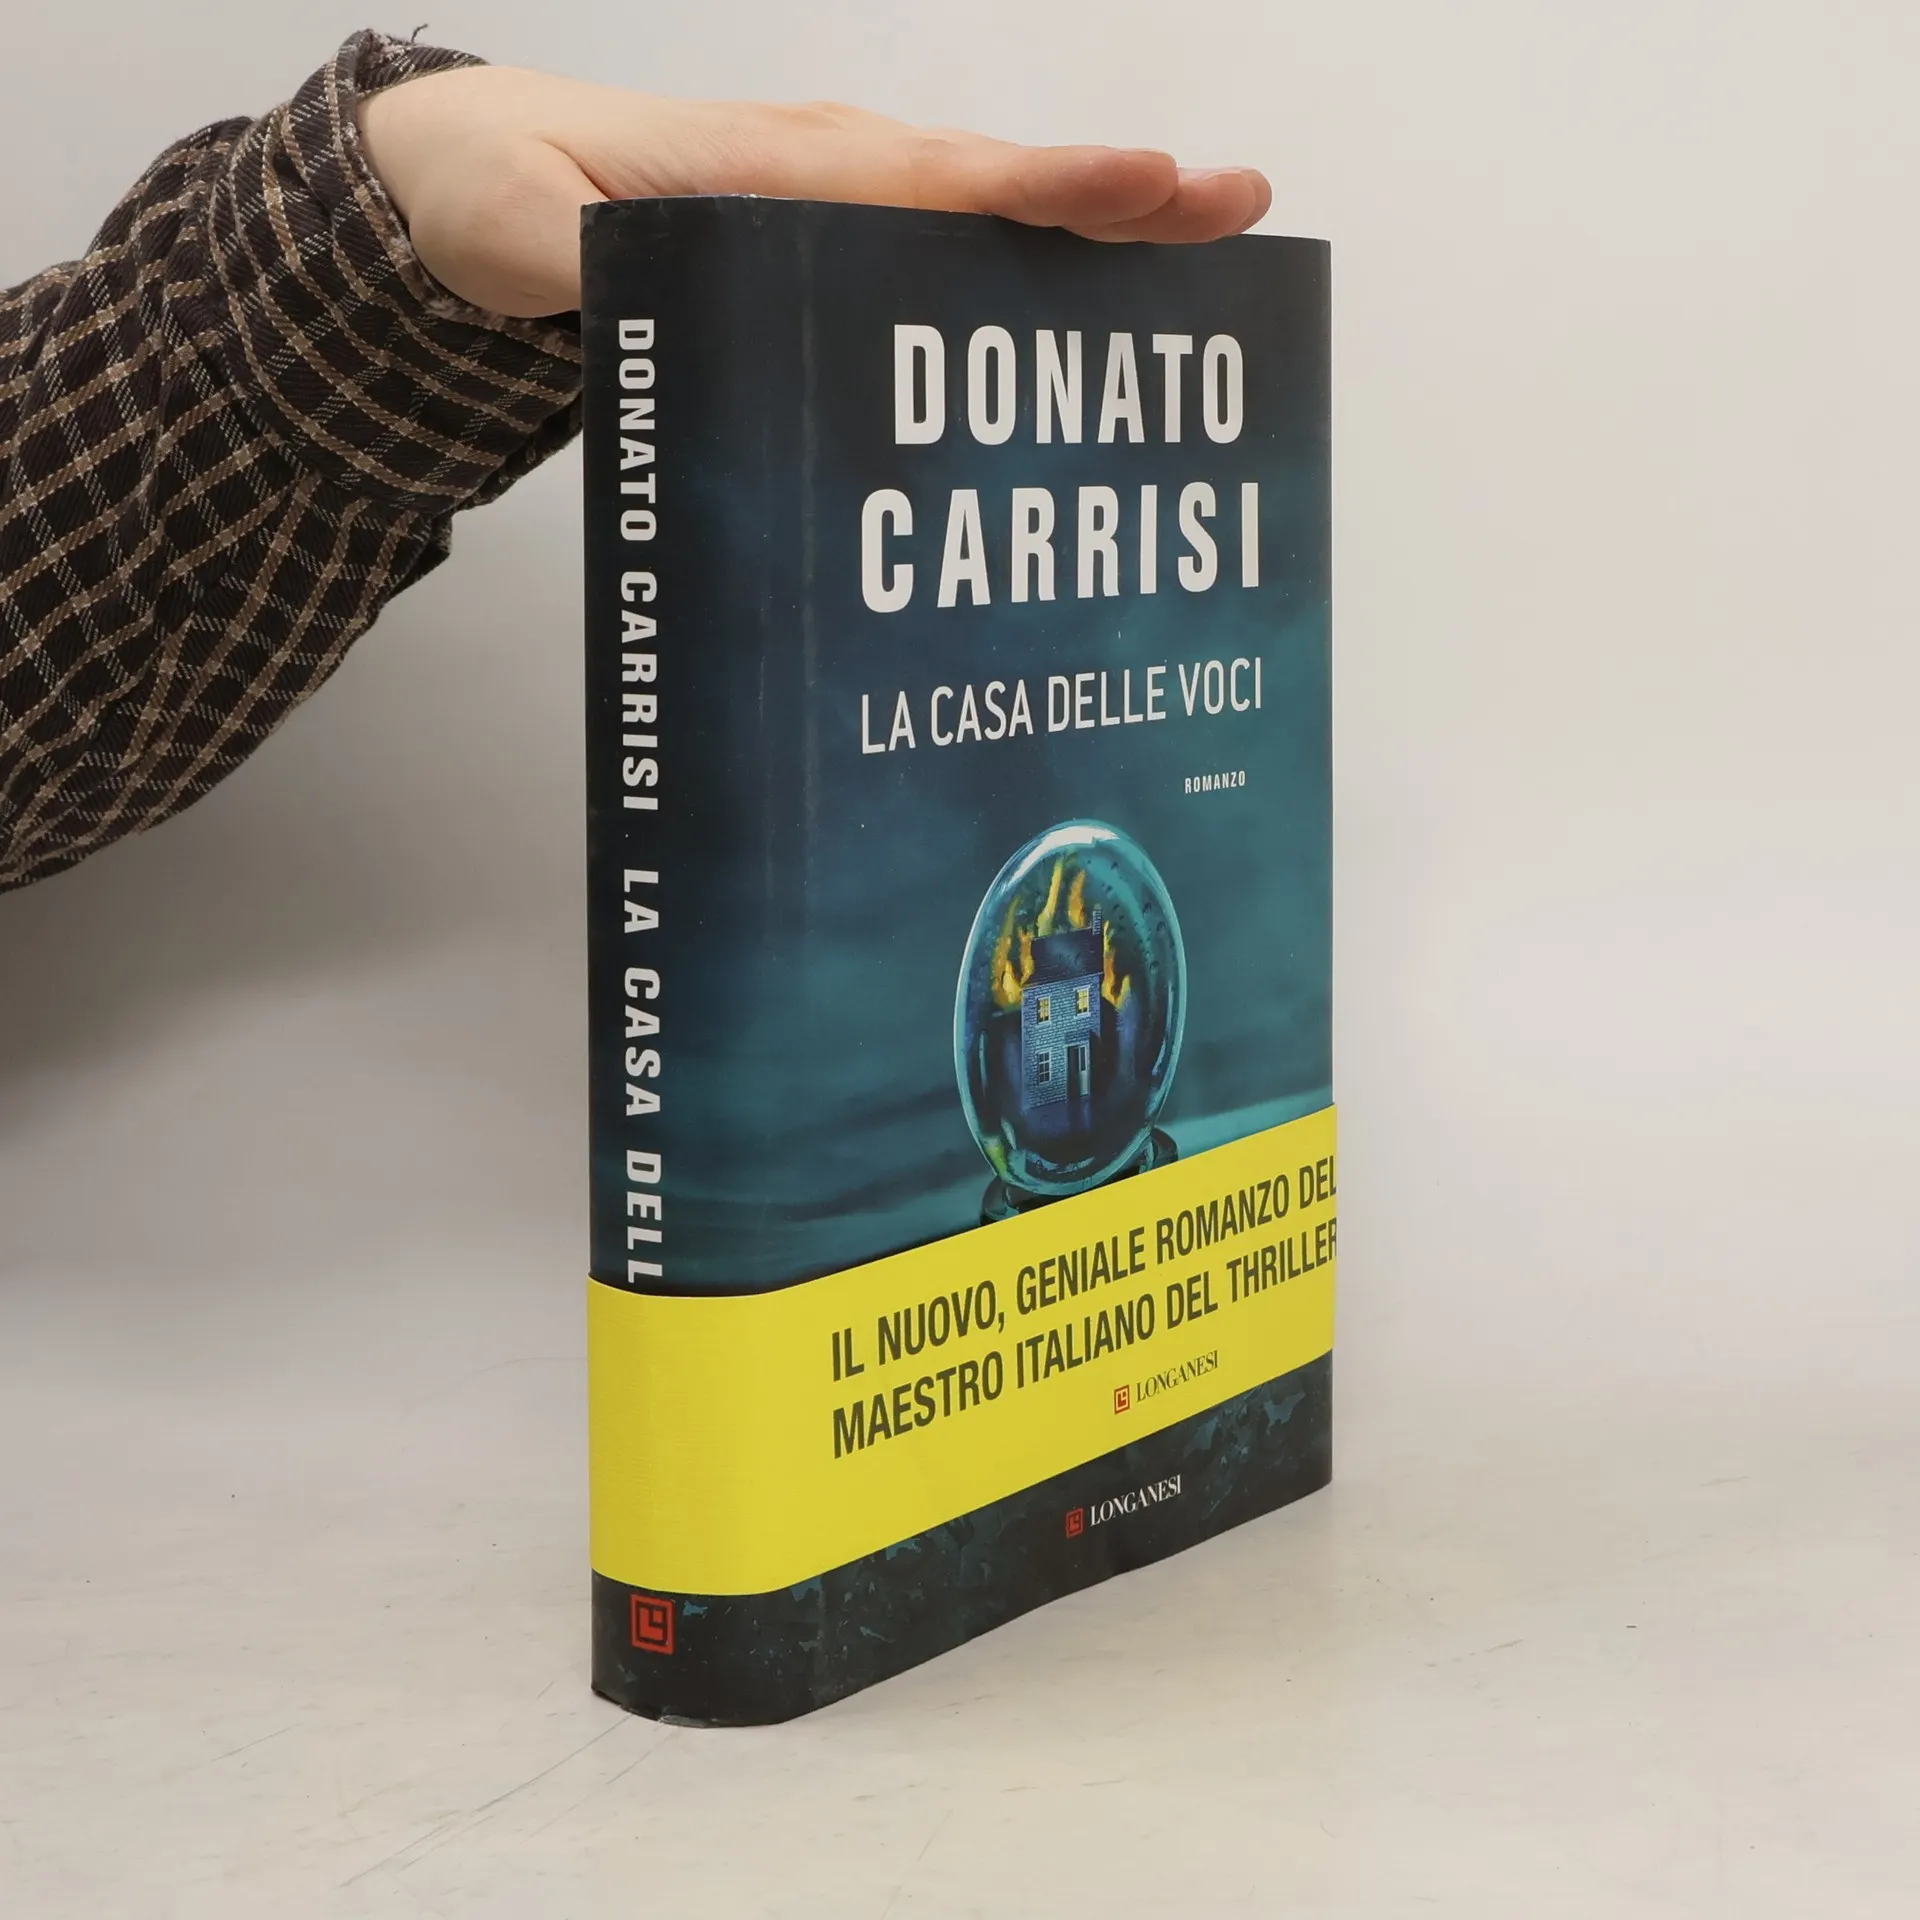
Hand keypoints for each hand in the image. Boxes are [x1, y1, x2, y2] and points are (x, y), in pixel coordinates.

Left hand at [357, 66, 1272, 317]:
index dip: (1041, 188)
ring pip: (991, 221)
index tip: (1146, 182)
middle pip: (997, 189)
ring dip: (1098, 238)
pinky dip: (1030, 278)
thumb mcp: (519, 230)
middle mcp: (833, 177)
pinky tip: (1083, 332)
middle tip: (1239, 205)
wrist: (467, 179)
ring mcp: (842, 209)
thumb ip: (584, 270)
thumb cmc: (499, 192)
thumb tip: (645, 310)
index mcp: (778, 167)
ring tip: (1209, 256)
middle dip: (1117, 199)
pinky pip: (951, 259)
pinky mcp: (834, 249)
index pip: (936, 180)